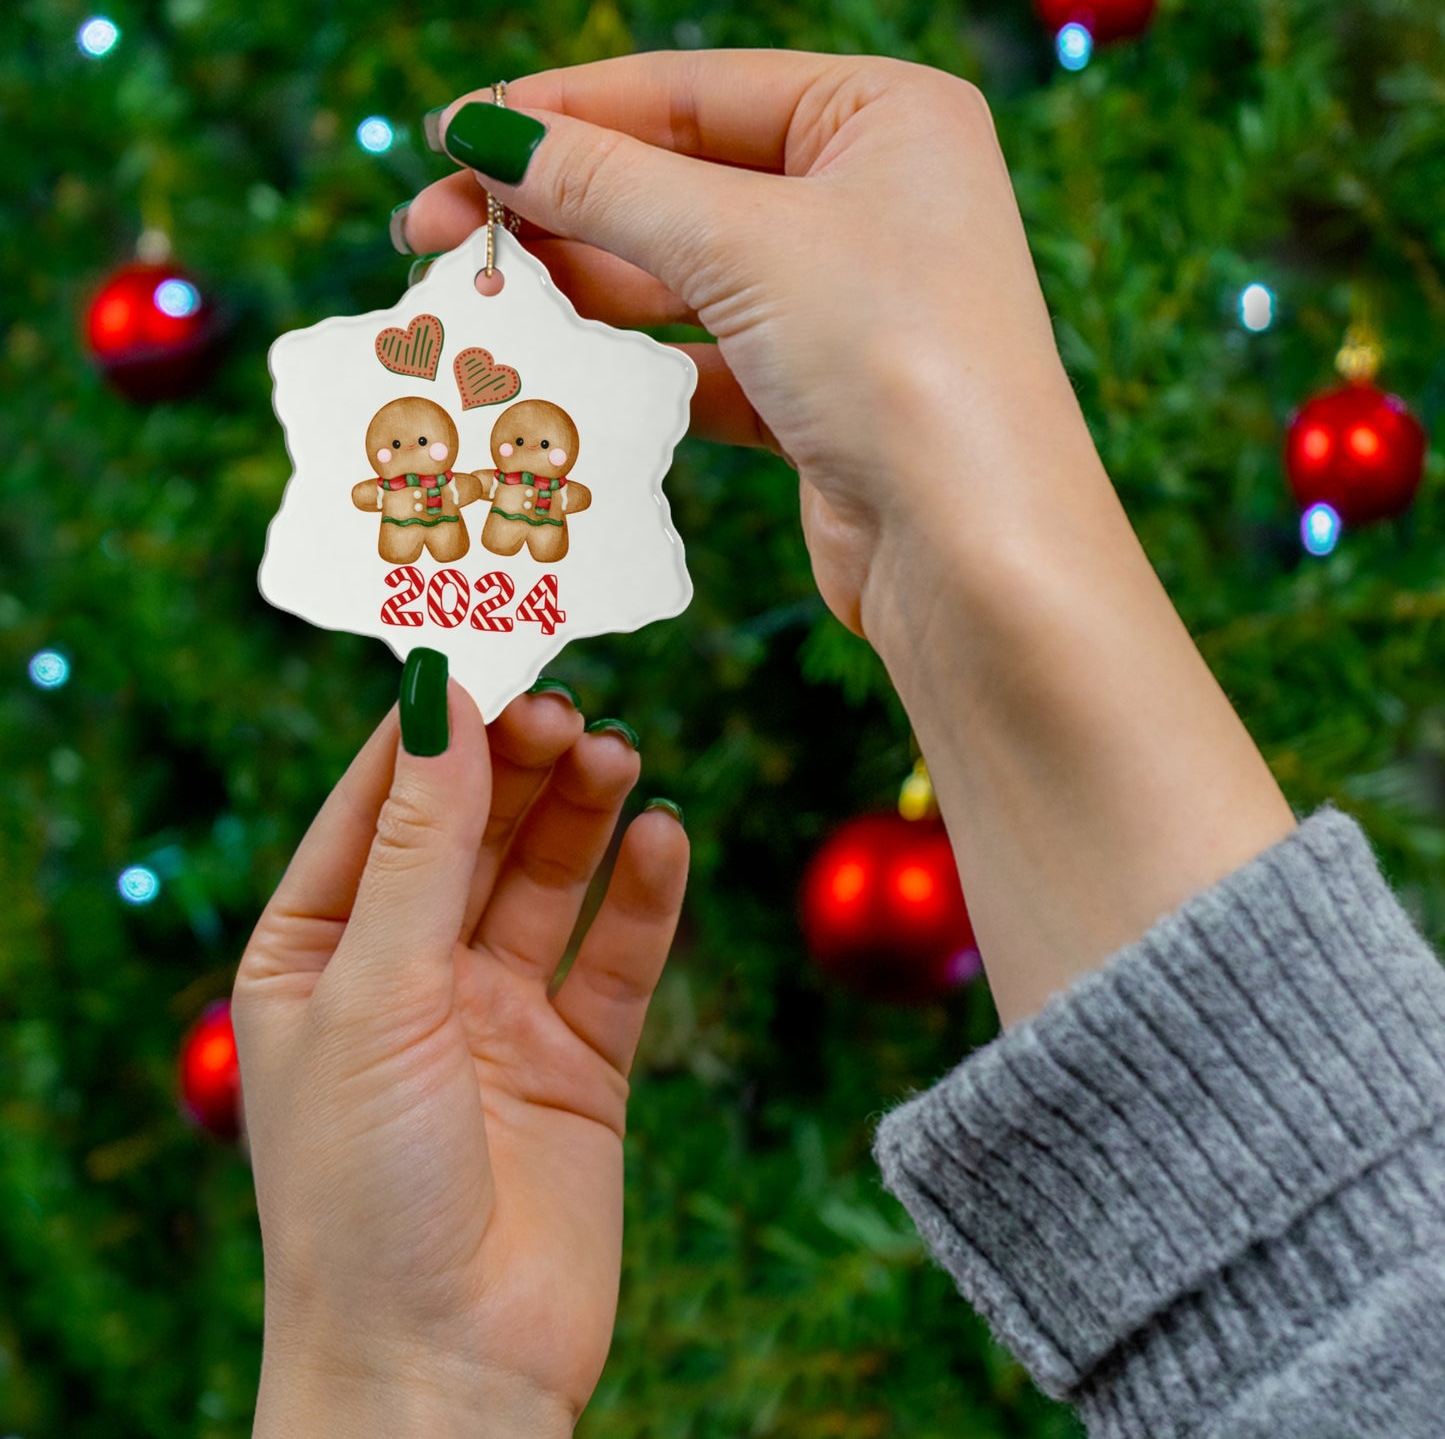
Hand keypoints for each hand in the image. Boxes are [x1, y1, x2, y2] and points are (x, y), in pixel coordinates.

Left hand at [232, 681, 687, 1434]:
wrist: (445, 1371)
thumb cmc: (362, 1191)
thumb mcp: (377, 993)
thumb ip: (420, 845)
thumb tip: (441, 698)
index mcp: (319, 952)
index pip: (378, 804)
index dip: (433, 727)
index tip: (490, 648)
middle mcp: (408, 973)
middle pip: (473, 831)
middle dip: (519, 764)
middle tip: (570, 705)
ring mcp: (498, 1016)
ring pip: (549, 880)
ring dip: (583, 814)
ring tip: (619, 754)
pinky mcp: (580, 1061)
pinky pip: (617, 956)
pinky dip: (644, 896)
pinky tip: (664, 838)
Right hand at [403, 51, 1094, 636]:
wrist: (973, 553)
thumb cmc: (894, 359)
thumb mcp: (743, 243)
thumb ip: (608, 184)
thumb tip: (487, 135)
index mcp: (882, 116)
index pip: (690, 91)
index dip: (563, 112)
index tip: (452, 136)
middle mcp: (870, 200)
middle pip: (677, 183)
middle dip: (554, 208)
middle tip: (430, 233)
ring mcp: (846, 303)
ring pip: (683, 278)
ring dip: (580, 290)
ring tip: (474, 301)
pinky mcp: (819, 397)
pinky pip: (704, 360)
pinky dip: (633, 367)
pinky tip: (555, 371)